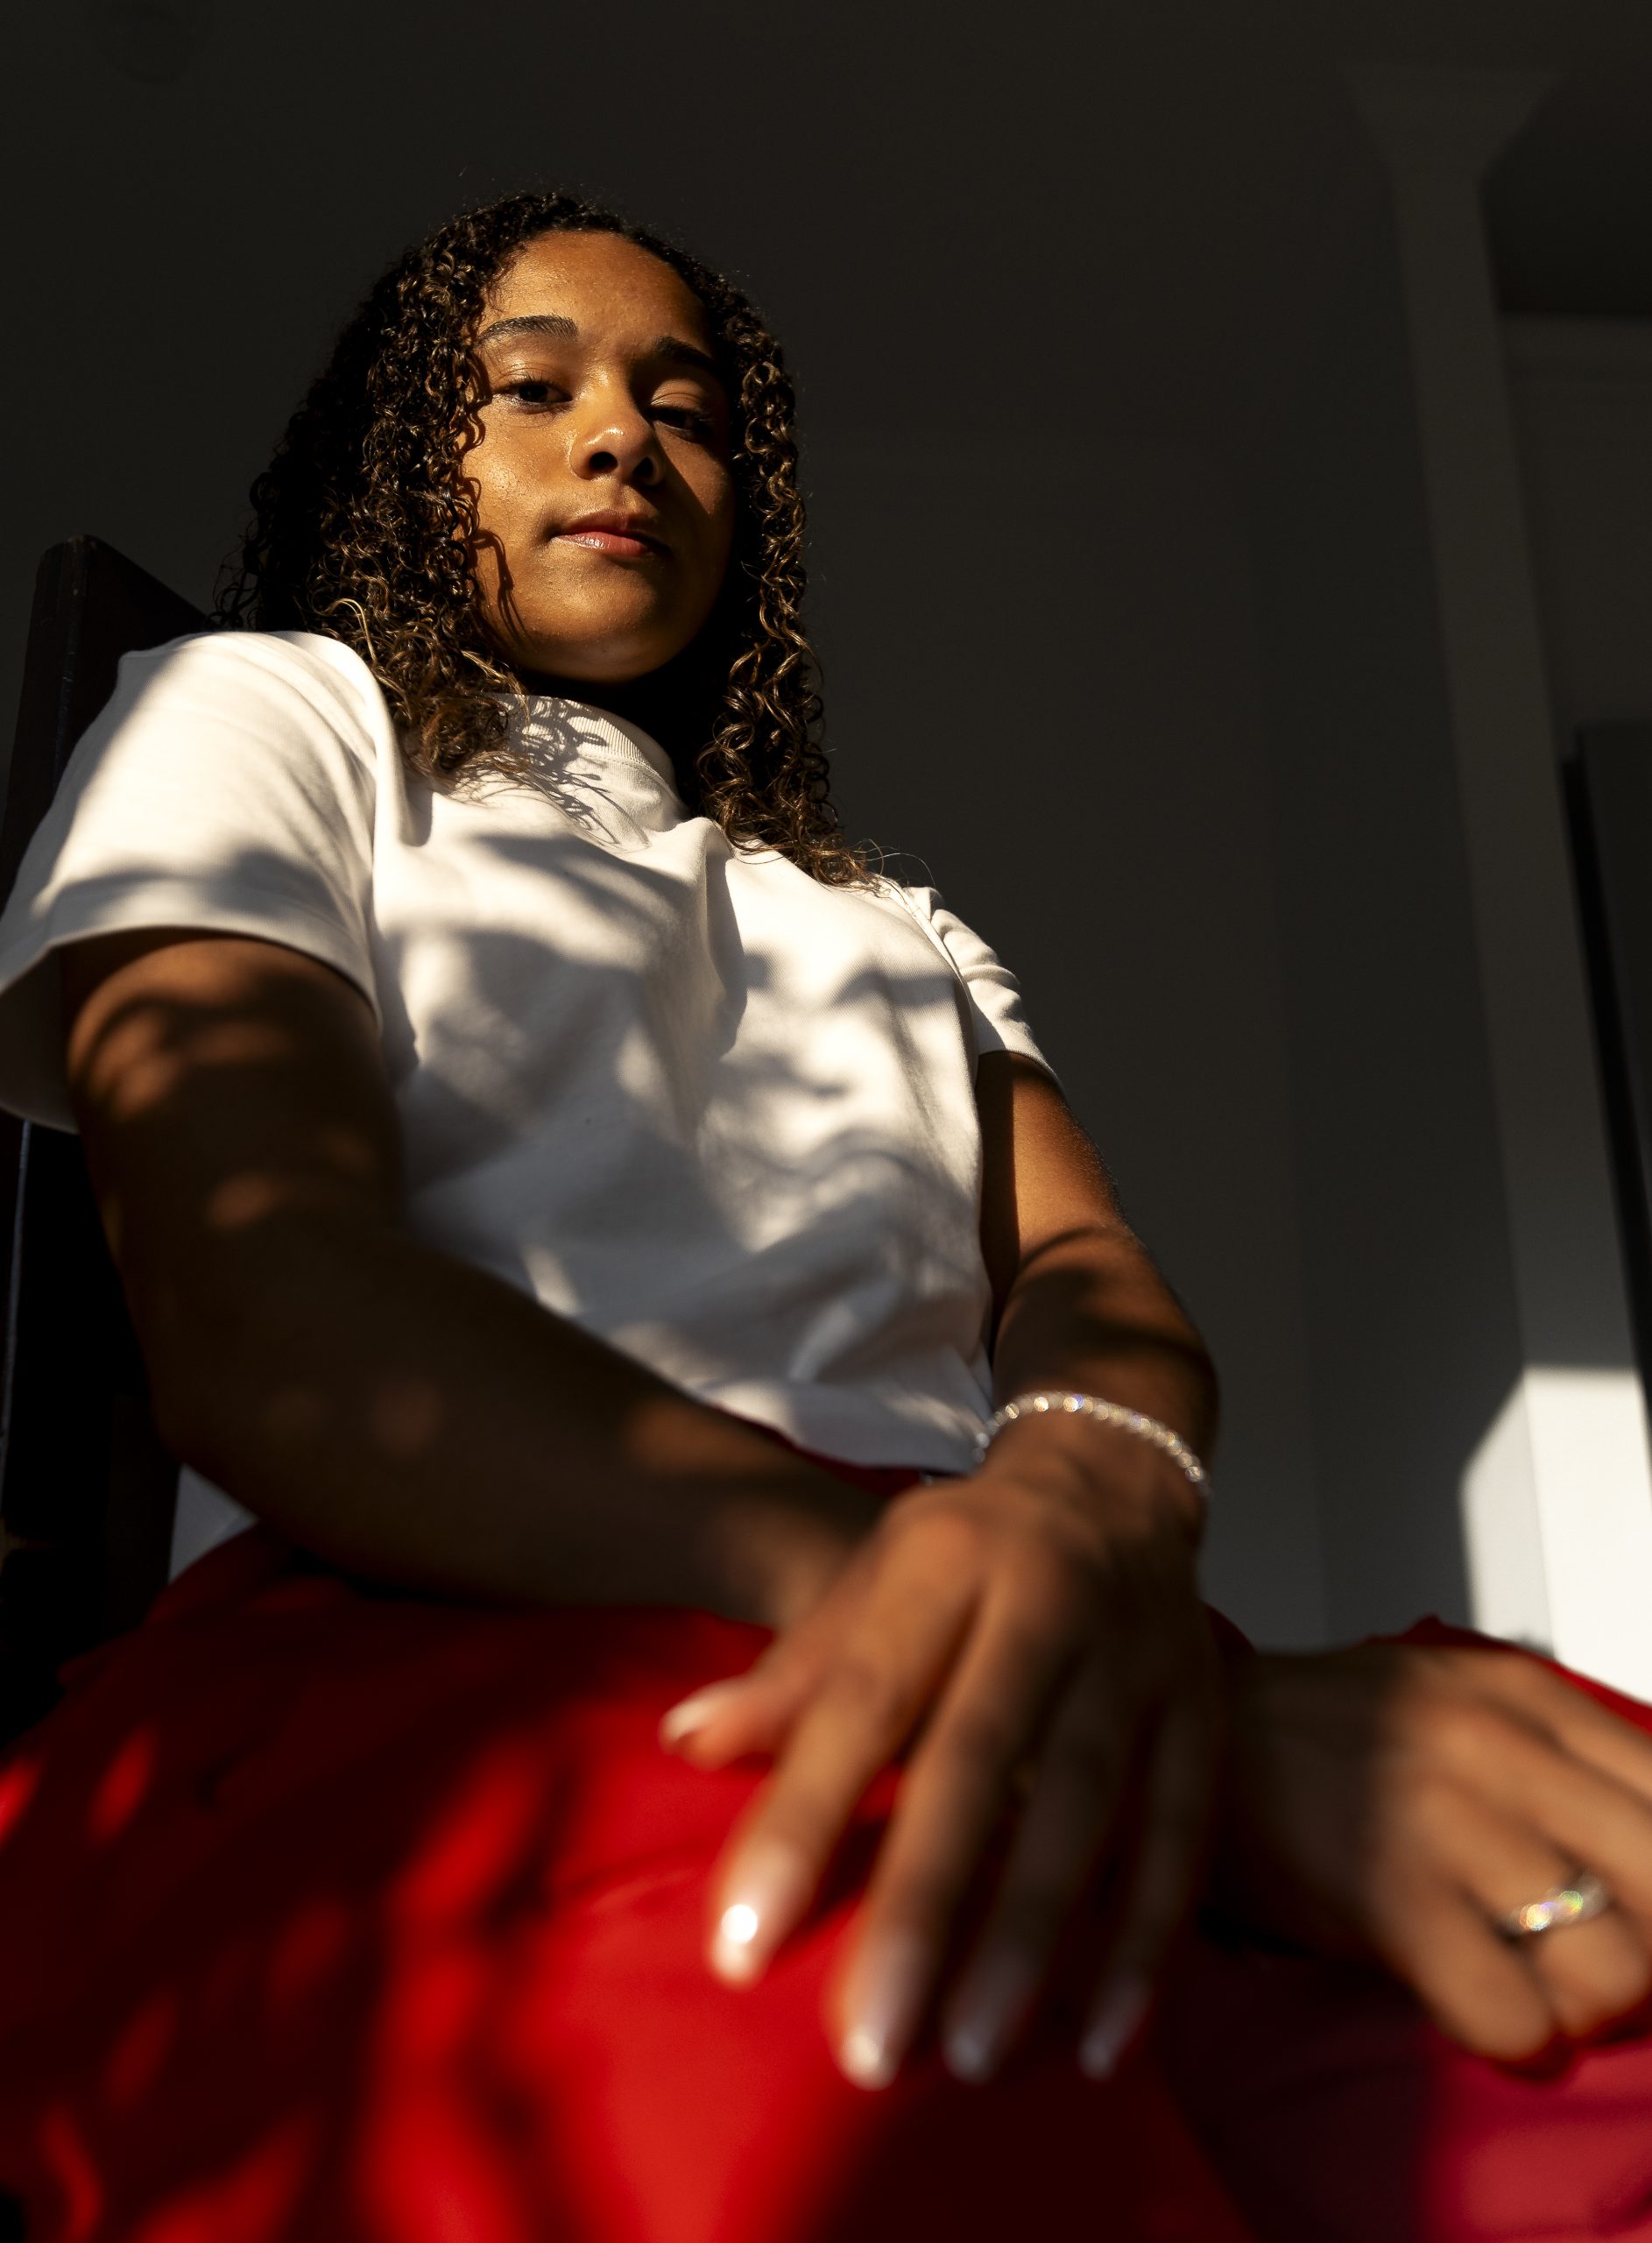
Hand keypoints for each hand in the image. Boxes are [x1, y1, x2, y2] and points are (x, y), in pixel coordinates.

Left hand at [660, 1422, 1217, 2087]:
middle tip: (865, 2044)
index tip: (741, 1945)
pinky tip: (1099, 2044)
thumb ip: (793, 1672)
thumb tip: (684, 1740)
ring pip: (1088, 1810)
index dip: (803, 1816)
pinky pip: (1179, 1840)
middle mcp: (1048, 1604)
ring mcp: (1138, 1662)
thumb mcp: (873, 1578)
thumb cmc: (966, 1552)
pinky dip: (1142, 1944)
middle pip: (979, 1761)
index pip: (862, 1697)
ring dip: (1031, 1939)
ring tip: (969, 2054)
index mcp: (946, 1562)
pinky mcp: (1203, 1717)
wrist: (1115, 1482)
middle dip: (923, 1904)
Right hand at [1216, 1641, 1651, 2058]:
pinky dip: (1510, 2032)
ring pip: (1610, 1964)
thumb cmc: (1324, 1735)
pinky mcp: (1388, 1892)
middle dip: (1640, 1947)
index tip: (1620, 1906)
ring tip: (1525, 1989)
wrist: (1192, 1740)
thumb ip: (1554, 1759)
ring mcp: (1445, 1815)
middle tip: (1576, 1960)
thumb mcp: (1456, 1700)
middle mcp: (1500, 1743)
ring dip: (1578, 2003)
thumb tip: (1639, 1867)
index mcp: (1526, 1694)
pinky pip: (1512, 2011)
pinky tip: (1466, 2002)